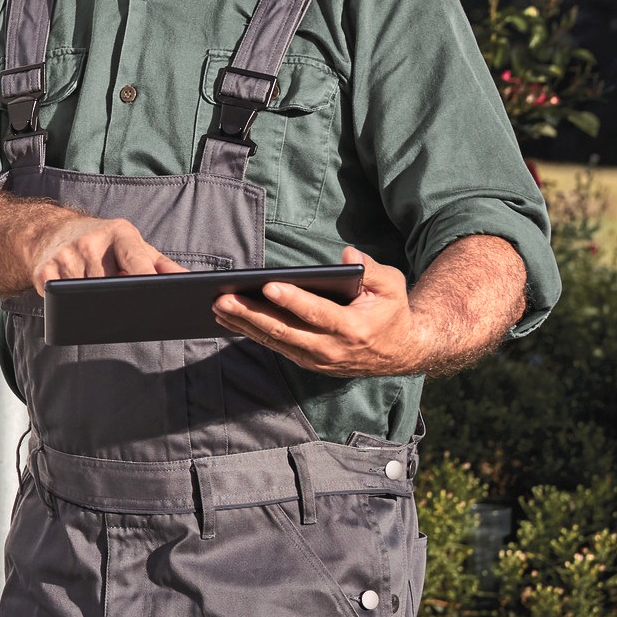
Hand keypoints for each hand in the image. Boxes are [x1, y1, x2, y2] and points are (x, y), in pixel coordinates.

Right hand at [26, 214, 185, 294]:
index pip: (137, 263)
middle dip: (118, 301)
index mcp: (119, 233)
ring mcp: (65, 256)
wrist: (52, 231)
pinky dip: (67, 304)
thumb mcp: (134, 245)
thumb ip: (163, 265)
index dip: (146, 284)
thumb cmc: (102, 243)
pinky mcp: (43, 271)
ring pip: (85, 296)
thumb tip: (192, 282)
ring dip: (92, 305)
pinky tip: (70, 299)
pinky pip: (59, 298)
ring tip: (96, 301)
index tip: (155, 302)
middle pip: (110, 285)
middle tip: (122, 310)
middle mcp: (91, 241)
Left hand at [212, 246, 424, 375]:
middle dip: (251, 314)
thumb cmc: (391, 311)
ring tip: (216, 306)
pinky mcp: (306, 361)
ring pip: (274, 341)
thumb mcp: (391, 285)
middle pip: (285, 331)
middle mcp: (331, 348)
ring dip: (243, 324)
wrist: (400, 352)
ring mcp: (316, 359)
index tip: (268, 286)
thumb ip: (371, 269)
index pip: (316, 313)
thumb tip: (347, 254)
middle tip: (222, 299)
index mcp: (352, 328)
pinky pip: (274, 346)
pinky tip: (228, 319)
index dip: (292, 300)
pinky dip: (250, 333)